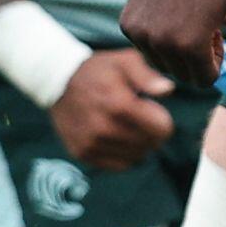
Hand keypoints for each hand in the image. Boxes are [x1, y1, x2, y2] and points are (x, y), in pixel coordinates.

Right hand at [49, 49, 176, 168]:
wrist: (58, 82)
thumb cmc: (99, 70)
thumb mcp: (124, 61)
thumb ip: (148, 75)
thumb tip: (167, 90)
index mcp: (118, 104)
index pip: (161, 130)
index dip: (162, 120)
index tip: (151, 109)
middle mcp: (104, 128)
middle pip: (150, 145)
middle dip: (152, 132)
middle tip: (139, 117)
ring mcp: (91, 143)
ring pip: (137, 157)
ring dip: (139, 144)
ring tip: (127, 125)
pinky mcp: (83, 153)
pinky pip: (119, 165)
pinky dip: (124, 154)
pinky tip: (118, 137)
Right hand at [121, 0, 225, 87]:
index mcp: (191, 45)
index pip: (205, 80)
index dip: (216, 61)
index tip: (218, 38)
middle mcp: (162, 44)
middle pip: (183, 75)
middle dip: (197, 59)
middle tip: (205, 30)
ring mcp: (141, 34)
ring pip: (162, 63)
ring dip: (177, 51)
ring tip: (188, 22)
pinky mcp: (127, 23)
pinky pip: (145, 46)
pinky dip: (158, 38)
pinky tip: (169, 15)